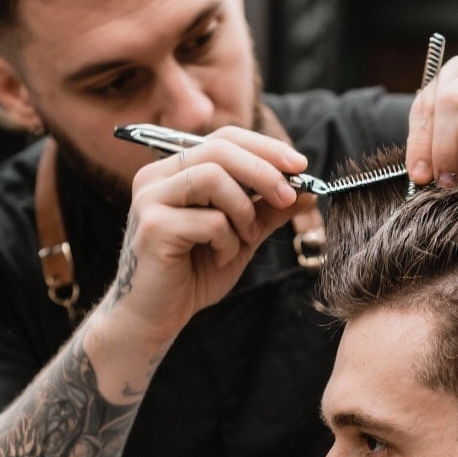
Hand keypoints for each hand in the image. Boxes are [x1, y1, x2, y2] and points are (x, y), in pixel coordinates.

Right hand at [96, 126, 309, 348]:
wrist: (156, 317)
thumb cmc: (193, 275)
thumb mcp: (241, 237)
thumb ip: (268, 211)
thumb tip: (307, 191)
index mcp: (175, 171)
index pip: (225, 139)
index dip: (266, 148)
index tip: (300, 165)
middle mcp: (157, 176)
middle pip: (220, 149)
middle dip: (264, 171)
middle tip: (289, 197)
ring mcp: (150, 199)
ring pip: (213, 177)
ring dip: (244, 211)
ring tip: (245, 238)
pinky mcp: (153, 226)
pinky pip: (209, 220)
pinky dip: (227, 241)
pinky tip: (219, 257)